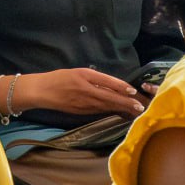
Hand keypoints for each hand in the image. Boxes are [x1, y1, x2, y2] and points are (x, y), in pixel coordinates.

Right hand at [24, 68, 145, 117]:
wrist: (43, 91)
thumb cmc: (61, 78)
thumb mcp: (79, 72)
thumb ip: (96, 78)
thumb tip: (113, 85)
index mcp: (86, 79)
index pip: (108, 84)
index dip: (122, 88)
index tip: (133, 91)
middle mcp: (88, 92)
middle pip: (111, 99)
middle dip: (126, 103)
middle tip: (140, 107)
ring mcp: (85, 105)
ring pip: (107, 107)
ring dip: (121, 109)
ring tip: (134, 110)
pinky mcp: (82, 112)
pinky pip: (99, 111)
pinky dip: (110, 111)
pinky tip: (118, 112)